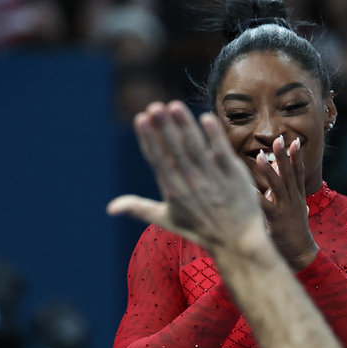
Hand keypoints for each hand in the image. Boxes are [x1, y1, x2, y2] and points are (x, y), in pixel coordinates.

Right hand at [108, 101, 265, 255]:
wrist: (236, 242)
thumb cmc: (200, 229)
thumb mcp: (167, 219)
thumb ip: (139, 208)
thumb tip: (110, 208)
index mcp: (172, 190)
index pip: (157, 159)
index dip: (148, 138)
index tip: (140, 118)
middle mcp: (189, 182)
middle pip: (173, 150)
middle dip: (163, 128)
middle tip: (154, 106)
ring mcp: (211, 178)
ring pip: (195, 148)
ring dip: (184, 126)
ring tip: (174, 106)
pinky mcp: (233, 175)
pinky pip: (221, 152)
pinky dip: (214, 136)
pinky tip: (206, 118)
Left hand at [251, 134, 317, 269]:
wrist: (301, 253)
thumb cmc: (294, 230)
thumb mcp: (295, 209)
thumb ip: (289, 191)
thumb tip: (285, 175)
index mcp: (298, 196)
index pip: (299, 173)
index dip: (296, 157)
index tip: (294, 140)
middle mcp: (293, 200)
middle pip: (290, 174)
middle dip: (284, 157)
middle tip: (278, 140)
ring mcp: (285, 210)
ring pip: (278, 187)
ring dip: (269, 171)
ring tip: (259, 157)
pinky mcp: (276, 221)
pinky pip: (265, 207)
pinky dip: (256, 196)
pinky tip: (246, 188)